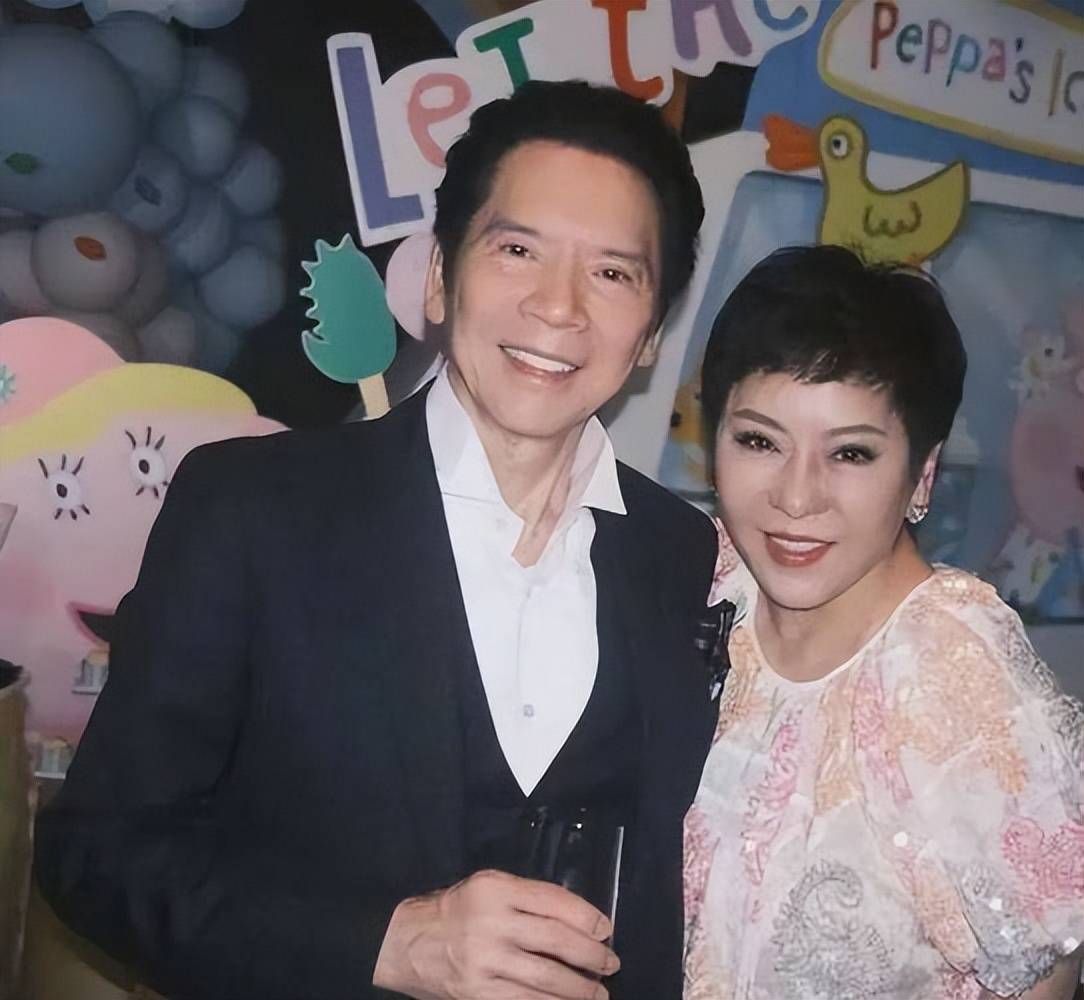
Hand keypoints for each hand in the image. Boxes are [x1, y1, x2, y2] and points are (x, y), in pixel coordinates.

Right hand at [373, 869, 618, 998]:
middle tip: (610, 964)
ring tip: (598, 993)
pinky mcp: (478, 994)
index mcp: (496, 889)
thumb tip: (579, 920)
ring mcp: (484, 961)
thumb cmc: (456, 911)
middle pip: (556, 940)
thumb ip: (527, 898)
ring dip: (580, 989)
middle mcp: (491, 922)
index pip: (554, 901)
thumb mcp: (488, 887)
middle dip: (591, 956)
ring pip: (546, 978)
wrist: (406, 943)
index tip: (605, 930)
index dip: (587, 917)